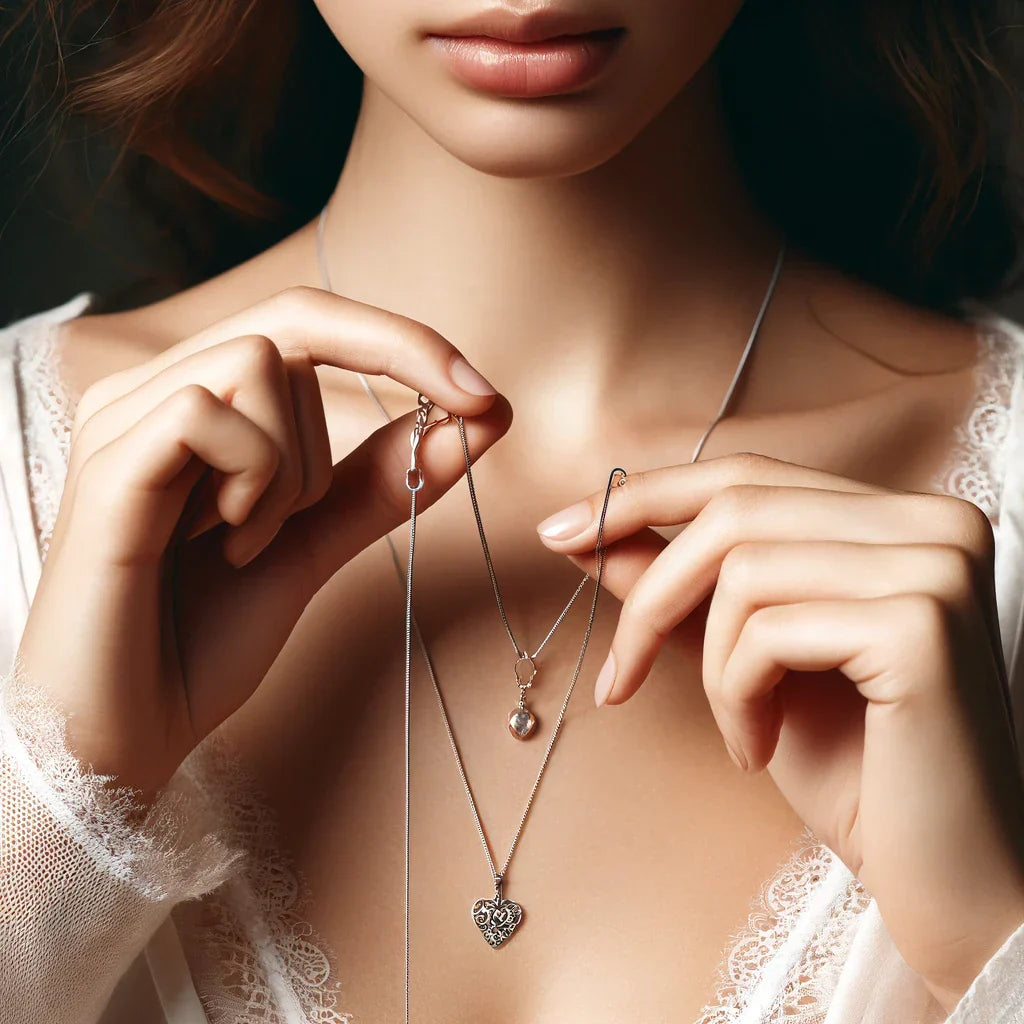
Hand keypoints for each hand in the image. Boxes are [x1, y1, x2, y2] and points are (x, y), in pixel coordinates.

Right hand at [16, 286, 511, 797]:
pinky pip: (209, 411)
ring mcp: (122, 418)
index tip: (486, 398)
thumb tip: (482, 415)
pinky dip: (250, 483)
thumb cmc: (203, 638)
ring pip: (263, 362)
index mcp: (199, 399)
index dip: (405, 342)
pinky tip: (220, 545)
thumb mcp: (315, 543)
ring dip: (294, 470)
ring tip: (247, 543)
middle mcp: (154, 389)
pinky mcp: (108, 462)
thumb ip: (386, 478)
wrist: (127, 731)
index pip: (313, 320)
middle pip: (299, 325)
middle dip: (345, 422)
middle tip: (307, 516)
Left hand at [537, 452, 1023, 1010]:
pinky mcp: (921, 623)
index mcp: (897, 517)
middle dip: (651, 594)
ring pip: (741, 569)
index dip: (644, 495)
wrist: (939, 875)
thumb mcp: (743, 658)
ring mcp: (936, 565)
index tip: (561, 532)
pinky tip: (761, 747)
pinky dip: (736, 694)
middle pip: (733, 508)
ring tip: (737, 730)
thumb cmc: (850, 770)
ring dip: (706, 664)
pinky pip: (766, 629)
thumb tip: (590, 532)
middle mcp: (933, 521)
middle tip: (617, 678)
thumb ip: (679, 585)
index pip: (746, 474)